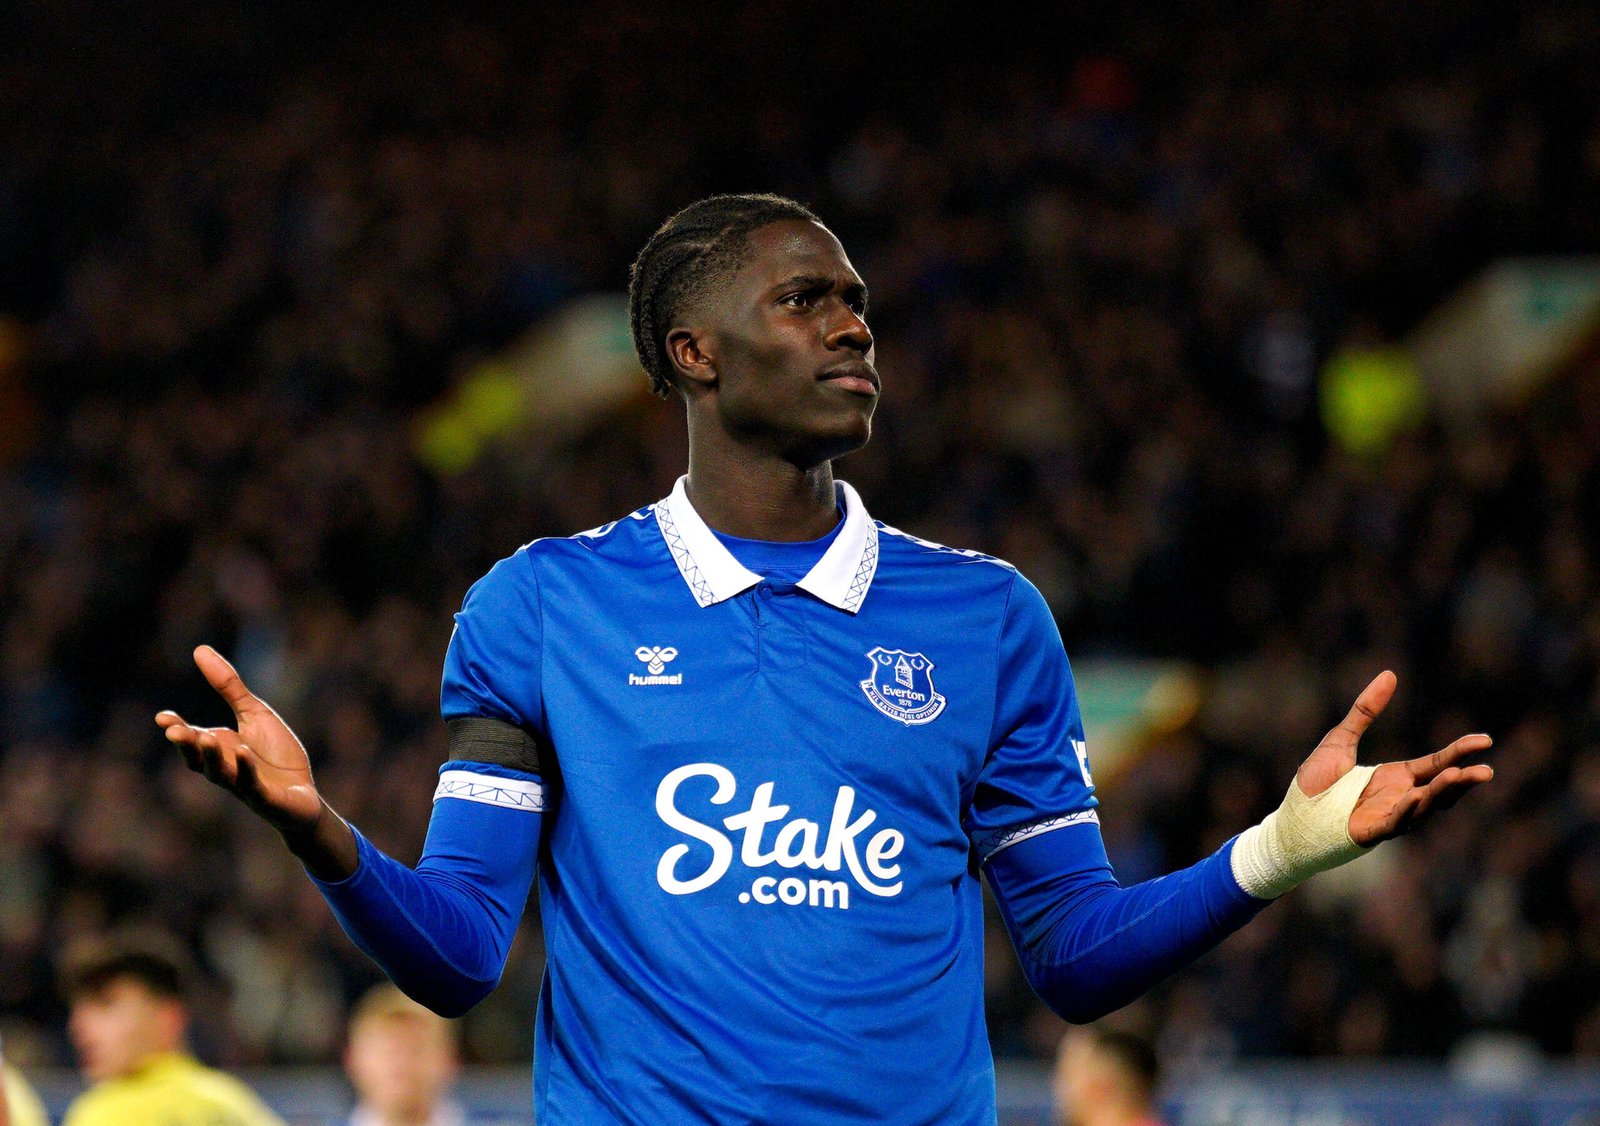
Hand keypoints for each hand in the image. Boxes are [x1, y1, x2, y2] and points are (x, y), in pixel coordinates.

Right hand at [157, 646, 322, 831]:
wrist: (304, 794)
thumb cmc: (275, 754)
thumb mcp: (254, 713)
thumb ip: (228, 686)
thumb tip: (199, 650)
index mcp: (219, 749)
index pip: (191, 740)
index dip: (177, 730)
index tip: (162, 716)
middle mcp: (225, 768)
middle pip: (198, 759)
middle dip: (187, 745)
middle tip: (174, 731)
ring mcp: (244, 785)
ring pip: (221, 774)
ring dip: (212, 757)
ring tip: (206, 736)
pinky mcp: (266, 798)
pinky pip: (252, 785)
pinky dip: (246, 771)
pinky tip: (243, 752)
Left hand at [1297, 670, 1493, 845]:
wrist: (1292, 817)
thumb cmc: (1317, 784)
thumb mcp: (1341, 739)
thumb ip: (1365, 711)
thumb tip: (1389, 674)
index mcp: (1397, 777)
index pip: (1436, 764)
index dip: (1460, 752)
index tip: (1484, 740)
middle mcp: (1399, 798)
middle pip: (1439, 788)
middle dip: (1463, 779)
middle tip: (1486, 770)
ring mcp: (1387, 816)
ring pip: (1423, 807)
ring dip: (1440, 793)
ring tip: (1458, 776)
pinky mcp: (1370, 832)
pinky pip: (1393, 823)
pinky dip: (1406, 811)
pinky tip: (1416, 796)